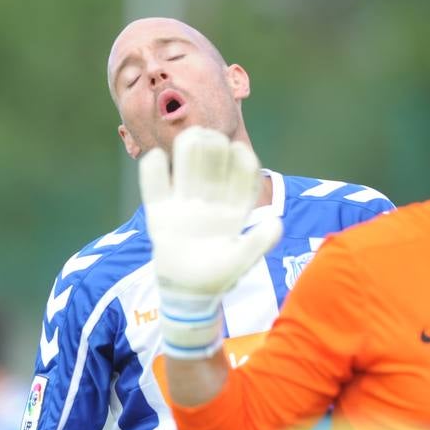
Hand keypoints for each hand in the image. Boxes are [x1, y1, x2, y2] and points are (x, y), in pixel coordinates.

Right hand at [138, 127, 281, 355]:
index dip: (241, 162)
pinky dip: (154, 173)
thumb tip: (276, 224)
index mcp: (232, 211)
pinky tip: (156, 157)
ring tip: (189, 136)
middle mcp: (209, 203)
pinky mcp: (160, 215)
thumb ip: (259, 243)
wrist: (187, 294)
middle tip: (210, 135)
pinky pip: (155, 189)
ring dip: (187, 153)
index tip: (239, 149)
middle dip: (212, 150)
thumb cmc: (218, 277)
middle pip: (212, 169)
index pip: (240, 180)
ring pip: (186, 173)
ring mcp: (184, 207)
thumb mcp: (242, 261)